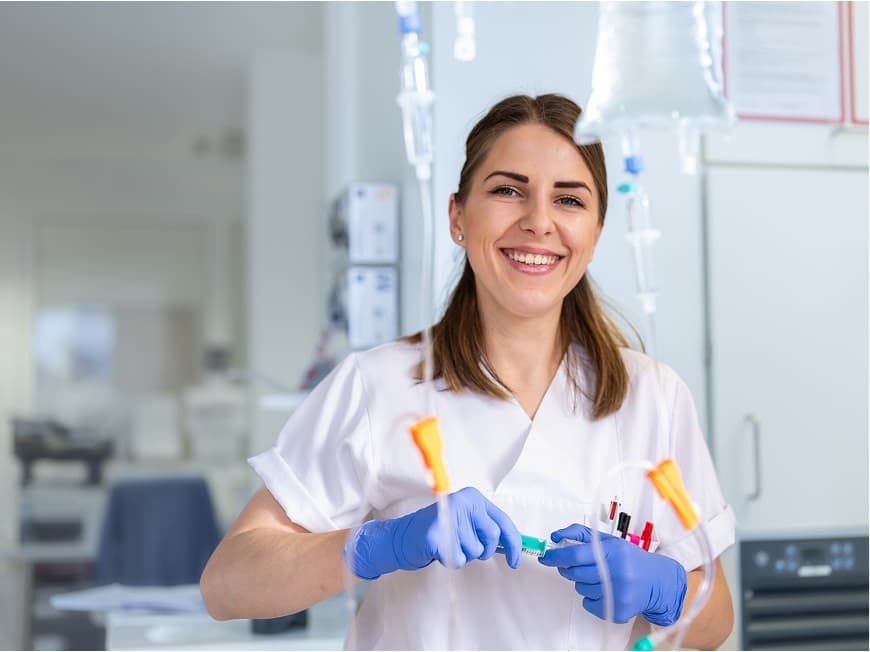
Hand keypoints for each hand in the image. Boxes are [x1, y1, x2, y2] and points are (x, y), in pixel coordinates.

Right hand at [345, 486, 521, 579]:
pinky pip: (458, 559)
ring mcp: (449, 517)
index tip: (515, 561)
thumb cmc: (437, 531)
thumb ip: (486, 528)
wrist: (402, 536)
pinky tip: (440, 550)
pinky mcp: (437, 535)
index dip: (513, 543)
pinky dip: (450, 560)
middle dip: (482, 550)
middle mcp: (462, 502)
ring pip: (475, 552)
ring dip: (463, 555)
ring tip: (448, 545)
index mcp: (472, 497)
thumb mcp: (465, 522)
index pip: (502, 521)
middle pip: (491, 538)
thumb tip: (512, 545)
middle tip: (465, 546)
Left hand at [538, 524, 686, 625]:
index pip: (576, 554)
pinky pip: (587, 603)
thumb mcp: (608, 540)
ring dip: (583, 582)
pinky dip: (591, 597)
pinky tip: (606, 589)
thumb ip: (580, 534)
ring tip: (601, 577)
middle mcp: (615, 573)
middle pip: (575, 573)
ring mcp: (616, 594)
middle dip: (568, 568)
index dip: (557, 556)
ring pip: (580, 588)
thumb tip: (555, 536)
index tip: (546, 556)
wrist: (657, 582)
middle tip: (575, 565)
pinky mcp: (616, 611)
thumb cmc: (630, 559)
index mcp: (612, 552)